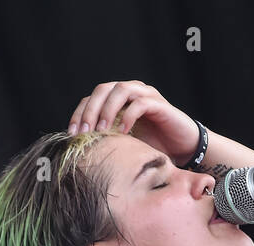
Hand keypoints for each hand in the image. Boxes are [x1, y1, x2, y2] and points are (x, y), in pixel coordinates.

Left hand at [67, 80, 199, 165]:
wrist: (181, 148)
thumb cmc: (151, 145)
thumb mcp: (121, 142)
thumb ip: (104, 138)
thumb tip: (77, 149)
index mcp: (117, 99)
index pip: (92, 98)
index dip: (79, 113)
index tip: (71, 134)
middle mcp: (131, 91)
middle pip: (103, 89)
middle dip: (90, 110)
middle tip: (83, 132)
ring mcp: (146, 95)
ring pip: (121, 90)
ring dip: (107, 110)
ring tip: (101, 131)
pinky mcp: (160, 104)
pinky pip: (141, 103)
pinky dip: (129, 116)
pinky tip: (123, 132)